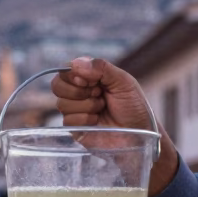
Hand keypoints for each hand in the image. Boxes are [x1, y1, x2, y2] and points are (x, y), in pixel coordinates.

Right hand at [52, 58, 178, 195]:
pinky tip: (97, 121)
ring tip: (102, 108)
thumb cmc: (134, 106)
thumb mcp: (123, 81)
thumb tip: (75, 63)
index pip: (66, 70)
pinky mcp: (75, 129)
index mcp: (89, 78)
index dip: (74, 75)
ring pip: (62, 104)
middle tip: (98, 94)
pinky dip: (85, 119)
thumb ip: (101, 68)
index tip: (92, 81)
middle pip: (57, 85)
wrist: (140, 133)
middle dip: (78, 90)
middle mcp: (79, 93)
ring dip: (86, 105)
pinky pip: (67, 120)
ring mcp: (76, 111)